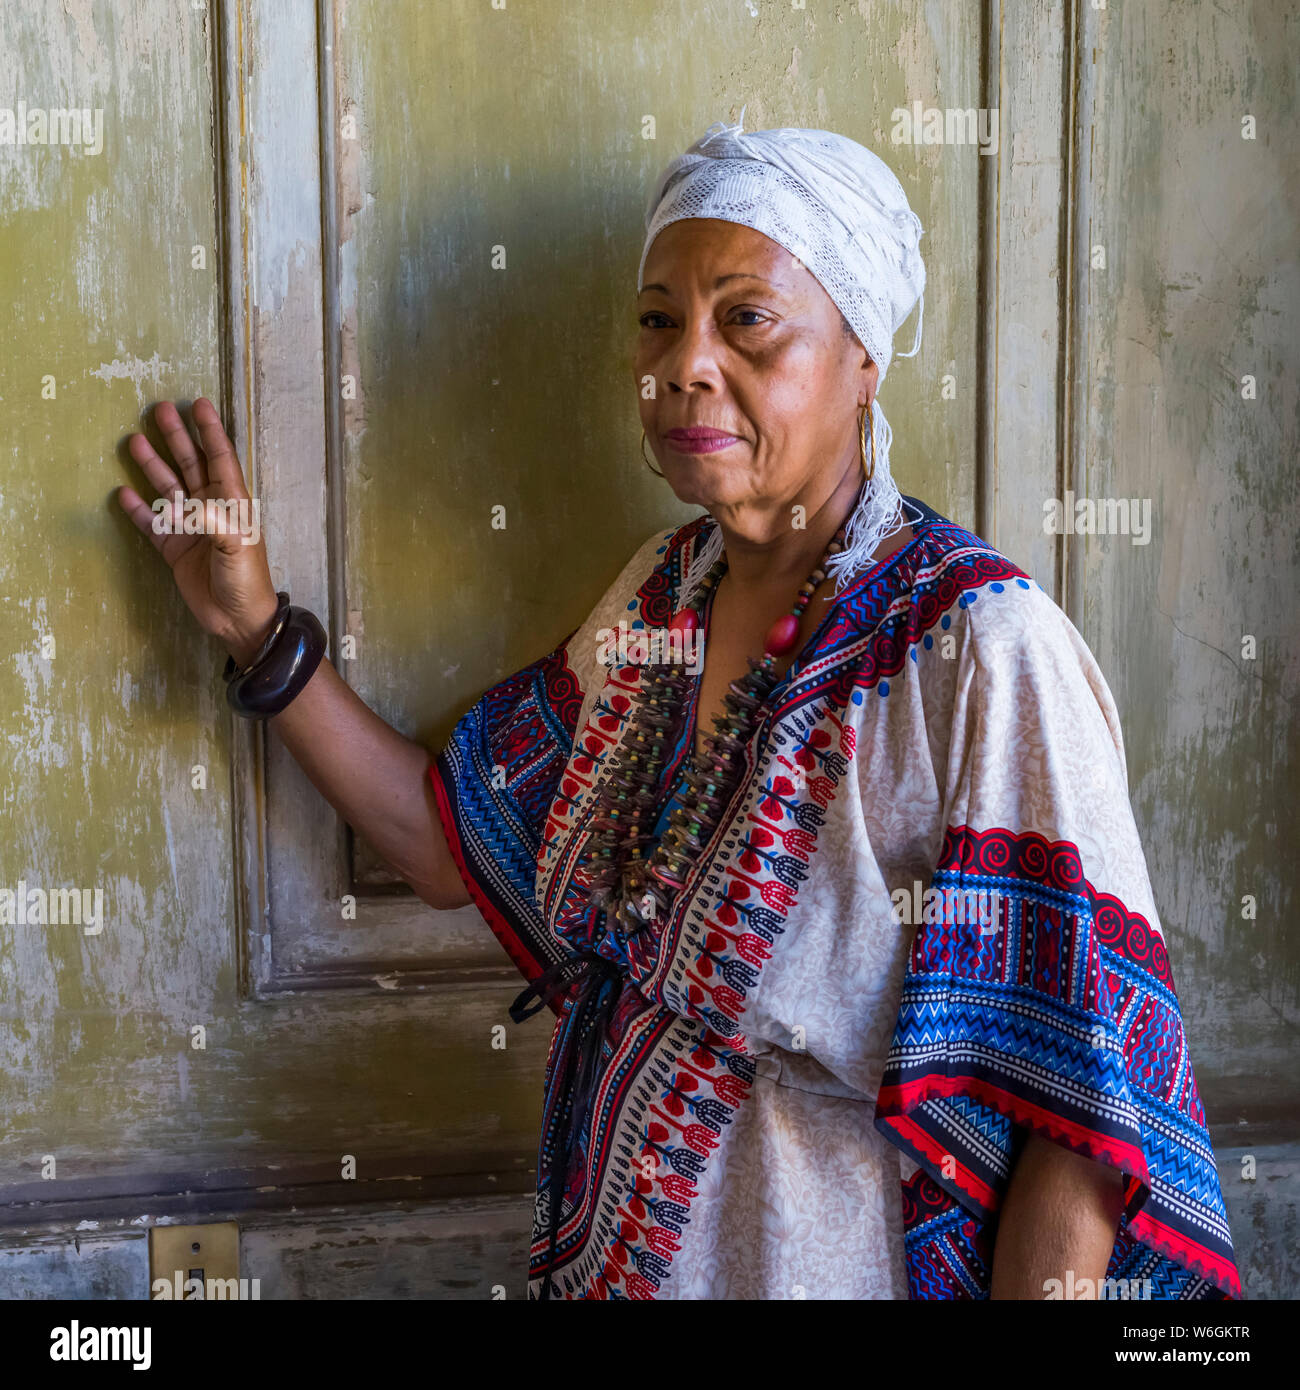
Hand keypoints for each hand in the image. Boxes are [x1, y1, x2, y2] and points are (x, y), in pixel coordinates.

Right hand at [117, 398, 279, 666]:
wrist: (237, 619)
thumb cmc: (246, 581)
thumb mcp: (237, 549)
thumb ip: (217, 523)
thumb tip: (191, 504)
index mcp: (232, 503)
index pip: (220, 458)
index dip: (210, 431)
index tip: (199, 403)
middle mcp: (210, 509)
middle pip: (190, 465)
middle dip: (176, 437)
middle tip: (158, 409)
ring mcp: (190, 527)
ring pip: (168, 488)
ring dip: (152, 465)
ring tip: (132, 441)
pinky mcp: (174, 548)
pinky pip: (152, 523)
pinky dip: (138, 509)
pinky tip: (122, 492)